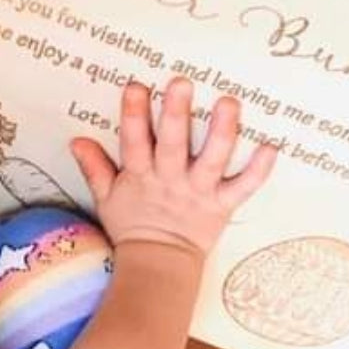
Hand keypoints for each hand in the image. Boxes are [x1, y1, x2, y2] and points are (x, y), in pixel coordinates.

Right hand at [70, 78, 276, 259]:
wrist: (158, 265)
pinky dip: (259, 170)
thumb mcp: (107, 197)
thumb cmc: (133, 225)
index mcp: (141, 175)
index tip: (136, 86)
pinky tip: (271, 147)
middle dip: (176, 114)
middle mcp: (170, 180)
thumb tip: (76, 140)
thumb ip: (94, 167)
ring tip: (230, 103)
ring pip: (211, 160)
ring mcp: (198, 192)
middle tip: (181, 83)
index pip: (134, 142)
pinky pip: (243, 187)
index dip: (133, 115)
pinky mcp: (221, 205)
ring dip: (222, 132)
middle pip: (172, 145)